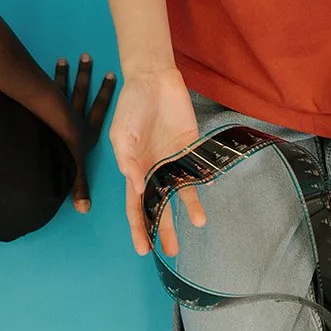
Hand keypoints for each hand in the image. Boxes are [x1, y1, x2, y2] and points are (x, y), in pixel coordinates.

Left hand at [53, 53, 118, 213]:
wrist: (42, 133)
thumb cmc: (60, 152)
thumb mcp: (72, 171)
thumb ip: (78, 188)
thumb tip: (84, 209)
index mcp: (84, 131)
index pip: (99, 111)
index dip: (106, 94)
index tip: (112, 76)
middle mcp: (73, 116)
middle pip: (82, 93)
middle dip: (86, 76)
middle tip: (88, 58)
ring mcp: (56, 106)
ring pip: (63, 87)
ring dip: (66, 74)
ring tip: (65, 60)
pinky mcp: (41, 103)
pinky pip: (44, 86)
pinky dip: (45, 77)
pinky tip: (43, 67)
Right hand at [108, 66, 206, 255]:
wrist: (153, 79)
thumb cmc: (131, 106)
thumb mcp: (121, 134)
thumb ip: (128, 160)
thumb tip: (138, 187)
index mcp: (134, 170)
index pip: (136, 206)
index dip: (140, 228)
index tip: (144, 249)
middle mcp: (154, 169)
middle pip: (160, 205)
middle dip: (164, 228)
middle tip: (171, 251)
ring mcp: (173, 159)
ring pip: (181, 190)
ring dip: (188, 208)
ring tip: (198, 223)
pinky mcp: (191, 147)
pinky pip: (197, 168)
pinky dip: (202, 181)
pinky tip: (209, 190)